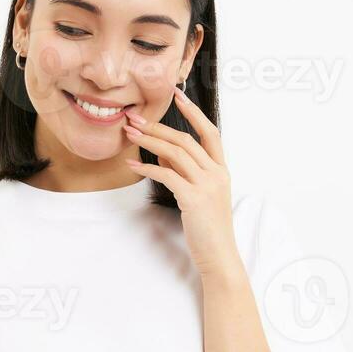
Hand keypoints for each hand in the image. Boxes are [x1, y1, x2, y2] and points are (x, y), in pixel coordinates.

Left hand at [121, 86, 239, 277]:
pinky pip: (167, 175)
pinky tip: (132, 165)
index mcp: (221, 170)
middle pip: (186, 139)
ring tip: (130, 135)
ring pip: (176, 153)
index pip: (209, 132)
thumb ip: (183, 171)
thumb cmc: (208, 228)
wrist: (219, 256)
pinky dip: (147, 167)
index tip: (177, 96)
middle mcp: (217, 173)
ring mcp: (207, 185)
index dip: (193, 112)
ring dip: (150, 141)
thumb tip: (161, 151)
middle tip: (135, 119)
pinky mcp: (194, 199)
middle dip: (158, 126)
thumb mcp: (198, 195)